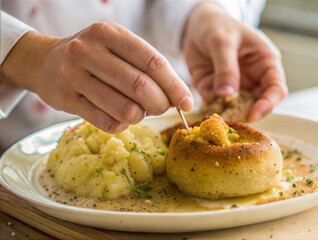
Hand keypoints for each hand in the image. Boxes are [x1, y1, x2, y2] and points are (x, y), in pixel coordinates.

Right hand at [1, 22, 192, 132]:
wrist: (45, 61)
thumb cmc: (94, 56)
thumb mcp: (118, 47)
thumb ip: (148, 67)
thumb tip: (180, 97)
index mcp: (110, 33)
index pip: (153, 62)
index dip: (175, 86)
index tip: (187, 102)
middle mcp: (89, 51)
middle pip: (141, 87)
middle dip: (160, 104)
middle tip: (161, 108)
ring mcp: (74, 75)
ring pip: (125, 109)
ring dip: (140, 116)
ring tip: (138, 110)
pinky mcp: (66, 99)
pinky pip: (107, 123)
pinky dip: (123, 125)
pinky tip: (121, 117)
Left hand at [183, 3, 286, 121]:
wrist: (196, 24)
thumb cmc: (218, 26)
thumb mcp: (222, 42)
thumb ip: (226, 68)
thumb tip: (227, 95)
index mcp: (265, 63)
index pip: (276, 89)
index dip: (267, 105)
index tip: (251, 115)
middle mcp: (253, 79)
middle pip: (257, 104)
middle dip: (245, 113)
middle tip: (229, 119)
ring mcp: (235, 87)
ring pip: (235, 108)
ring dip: (225, 112)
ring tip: (214, 113)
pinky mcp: (216, 90)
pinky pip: (215, 104)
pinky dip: (209, 106)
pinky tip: (202, 97)